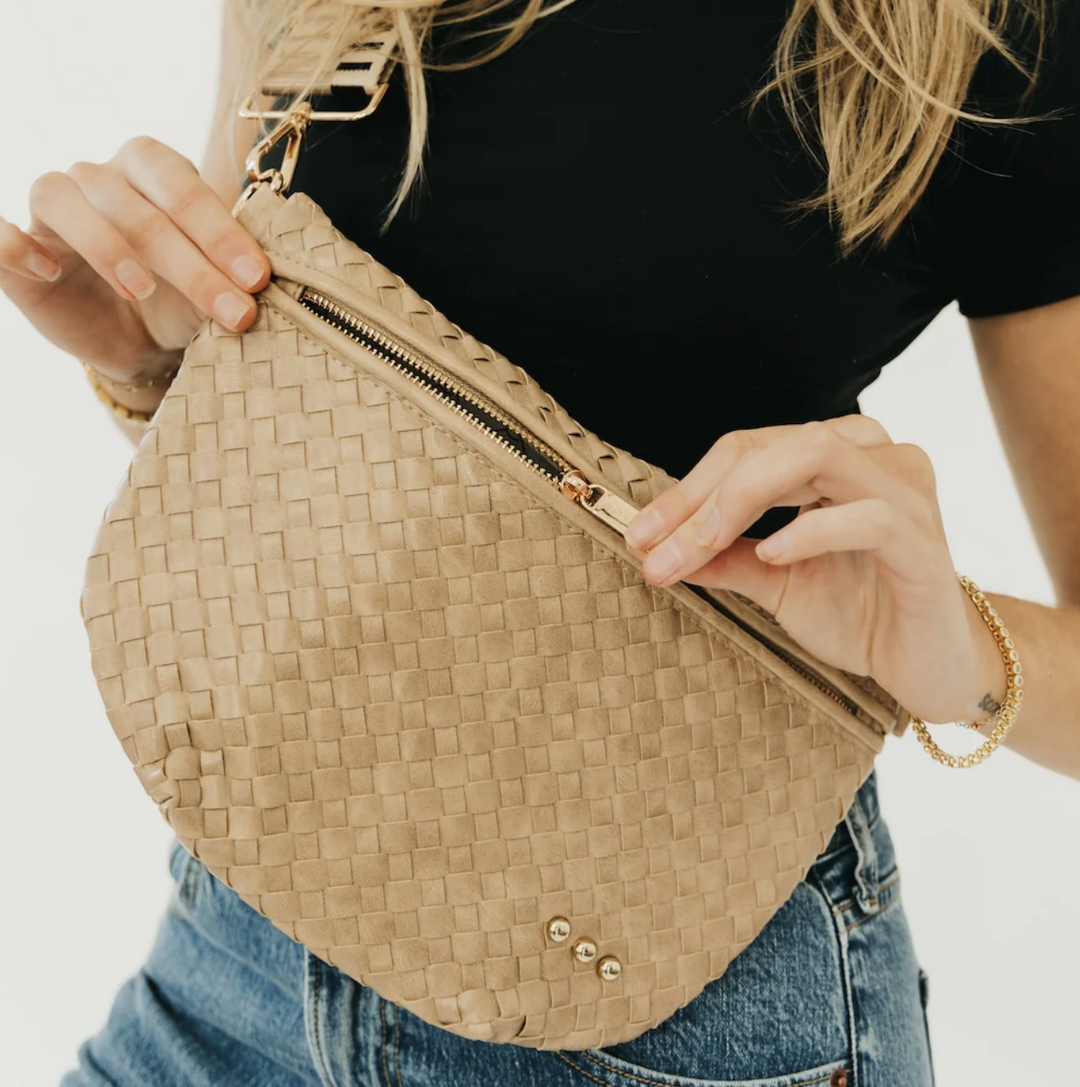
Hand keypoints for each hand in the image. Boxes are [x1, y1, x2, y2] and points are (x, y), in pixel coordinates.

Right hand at [0, 135, 269, 385]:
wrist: (137, 342)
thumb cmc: (179, 302)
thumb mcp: (213, 290)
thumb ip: (231, 276)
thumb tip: (263, 284)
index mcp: (153, 172)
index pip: (181, 185)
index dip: (220, 231)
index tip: (256, 279)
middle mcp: (101, 178)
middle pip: (137, 204)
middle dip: (190, 261)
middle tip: (232, 309)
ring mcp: (55, 208)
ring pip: (67, 201)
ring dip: (108, 246)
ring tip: (142, 289)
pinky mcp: (20, 246)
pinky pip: (0, 231)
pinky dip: (15, 244)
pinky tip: (46, 270)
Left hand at [624, 414, 1006, 724]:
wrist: (927, 668)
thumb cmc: (858, 612)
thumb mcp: (772, 582)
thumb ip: (721, 556)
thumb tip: (653, 547)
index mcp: (835, 459)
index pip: (746, 451)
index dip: (686, 488)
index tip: (639, 534)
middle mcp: (873, 459)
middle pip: (771, 445)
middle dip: (701, 495)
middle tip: (654, 545)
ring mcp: (905, 493)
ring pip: (816, 454)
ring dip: (740, 499)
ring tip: (700, 544)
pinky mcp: (926, 541)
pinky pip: (869, 515)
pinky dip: (812, 529)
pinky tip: (774, 553)